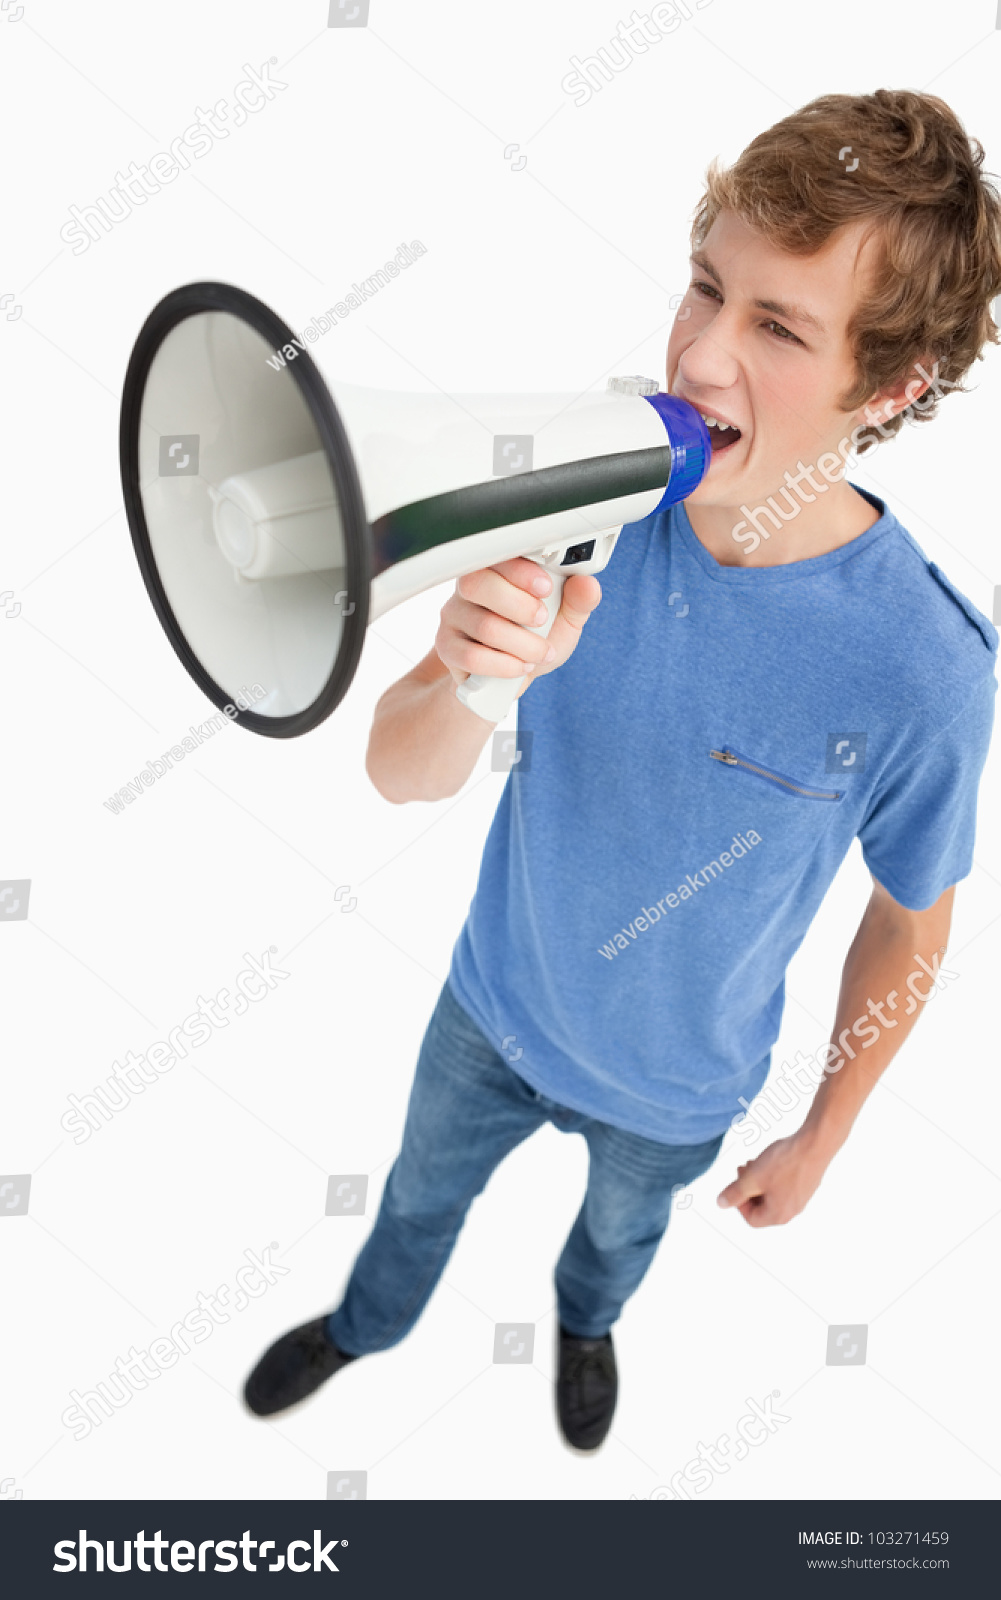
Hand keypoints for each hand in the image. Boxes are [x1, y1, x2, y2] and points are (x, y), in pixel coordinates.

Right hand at [435, 556, 600, 697]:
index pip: (497, 555)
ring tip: (539, 652)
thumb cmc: (535, 639)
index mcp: (499, 570)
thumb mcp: (565, 619)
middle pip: (478, 584)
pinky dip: (504, 665)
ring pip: (483, 625)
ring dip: (521, 644)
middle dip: (519, 606)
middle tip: (542, 621)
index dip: (522, 571)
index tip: (546, 588)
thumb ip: (578, 601)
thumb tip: (588, 584)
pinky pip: (472, 656)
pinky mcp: (447, 647)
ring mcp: (454, 617)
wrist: (511, 676)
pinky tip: (519, 666)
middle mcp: (470, 588)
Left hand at [715, 1134, 829, 1226]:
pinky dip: (772, 1176)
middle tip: (743, 1169)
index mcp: (778, 1215)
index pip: (751, 1219)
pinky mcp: (806, 1185)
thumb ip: (735, 1193)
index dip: (738, 1202)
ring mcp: (801, 1198)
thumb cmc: (785, 1162)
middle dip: (748, 1188)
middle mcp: (792, 1211)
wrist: (815, 1144)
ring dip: (759, 1180)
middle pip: (762, 1207)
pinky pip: (783, 1186)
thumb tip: (721, 1204)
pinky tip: (771, 1160)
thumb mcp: (753, 1178)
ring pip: (772, 1194)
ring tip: (755, 1162)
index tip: (736, 1182)